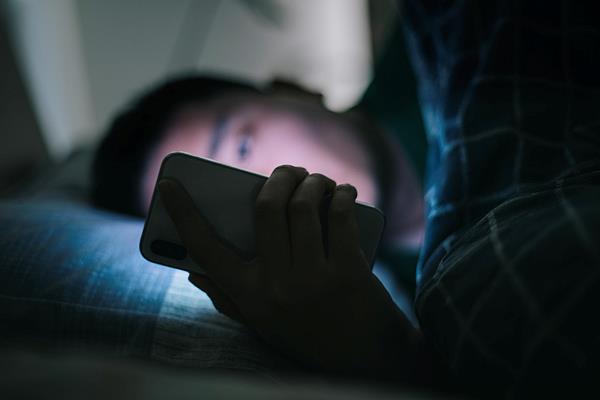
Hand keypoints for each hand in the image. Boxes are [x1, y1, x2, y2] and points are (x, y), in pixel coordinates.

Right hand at [158, 165, 420, 378]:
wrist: (362, 361)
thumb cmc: (305, 334)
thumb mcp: (260, 321)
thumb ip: (227, 295)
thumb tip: (191, 270)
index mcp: (248, 295)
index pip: (205, 248)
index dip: (182, 213)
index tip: (167, 185)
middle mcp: (277, 286)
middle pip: (267, 207)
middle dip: (279, 177)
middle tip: (287, 173)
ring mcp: (314, 280)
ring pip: (304, 207)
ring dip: (313, 182)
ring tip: (317, 182)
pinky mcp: (350, 273)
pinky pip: (340, 218)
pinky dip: (343, 195)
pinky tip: (343, 193)